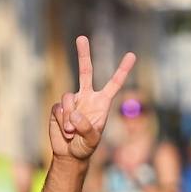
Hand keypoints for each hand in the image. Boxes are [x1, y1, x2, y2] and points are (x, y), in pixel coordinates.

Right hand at [49, 36, 136, 161]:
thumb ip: (87, 128)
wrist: (69, 153)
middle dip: (83, 55)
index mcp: (101, 103)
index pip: (114, 83)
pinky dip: (61, 120)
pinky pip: (58, 108)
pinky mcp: (58, 107)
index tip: (132, 55)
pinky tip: (64, 130)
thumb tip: (75, 114)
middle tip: (82, 37)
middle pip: (85, 72)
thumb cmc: (85, 147)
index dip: (122, 70)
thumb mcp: (91, 140)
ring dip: (69, 117)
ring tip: (71, 132)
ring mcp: (72, 101)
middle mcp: (86, 97)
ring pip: (68, 98)